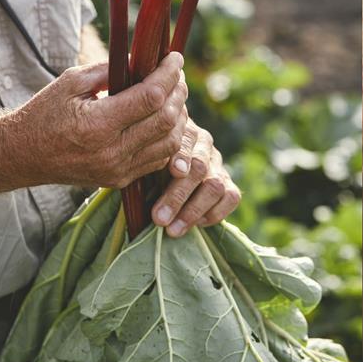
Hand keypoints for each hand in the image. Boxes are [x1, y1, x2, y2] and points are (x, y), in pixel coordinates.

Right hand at [0, 52, 187, 191]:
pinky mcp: (120, 180)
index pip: (150, 97)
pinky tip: (165, 120)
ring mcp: (118, 170)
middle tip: (178, 77)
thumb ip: (108, 70)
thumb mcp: (70, 82)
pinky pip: (159, 160)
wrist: (22, 155)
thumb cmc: (45, 113)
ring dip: (179, 118)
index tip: (176, 58)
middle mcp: (111, 152)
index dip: (168, 75)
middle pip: (166, 120)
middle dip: (179, 94)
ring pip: (169, 143)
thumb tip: (143, 59)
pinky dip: (169, 138)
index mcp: (97, 124)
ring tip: (175, 97)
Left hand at [151, 119, 240, 237]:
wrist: (164, 168)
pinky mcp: (228, 185)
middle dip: (178, 196)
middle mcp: (204, 145)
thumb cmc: (145, 161)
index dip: (182, 156)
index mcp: (182, 131)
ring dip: (193, 211)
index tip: (173, 171)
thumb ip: (141, 160)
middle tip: (159, 219)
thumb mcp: (140, 156)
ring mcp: (218, 166)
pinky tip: (195, 224)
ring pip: (216, 186)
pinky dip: (215, 213)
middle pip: (200, 167)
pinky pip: (231, 197)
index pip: (187, 141)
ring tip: (173, 230)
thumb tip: (130, 170)